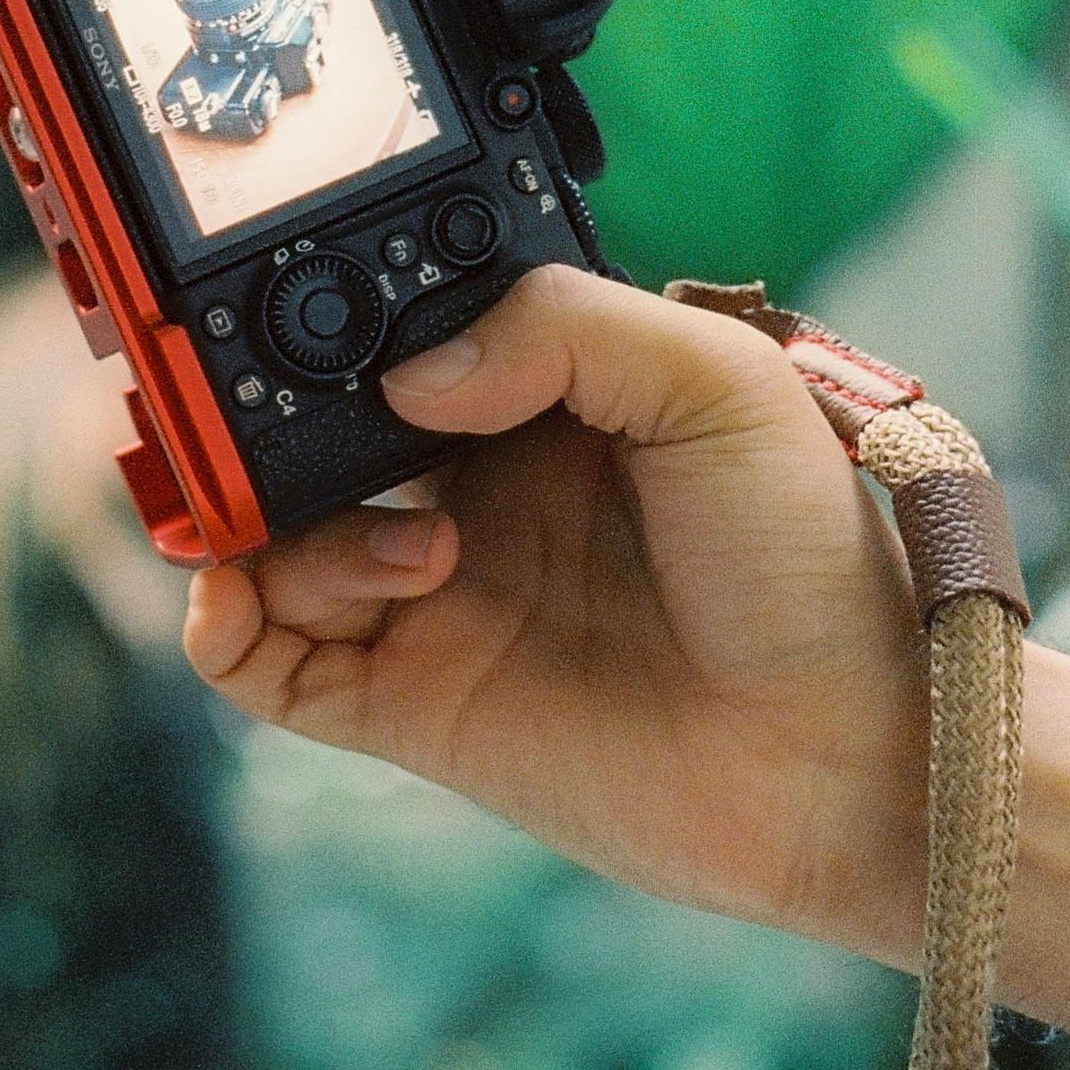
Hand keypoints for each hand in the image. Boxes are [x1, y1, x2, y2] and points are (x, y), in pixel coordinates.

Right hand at [183, 266, 931, 959]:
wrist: (847, 757)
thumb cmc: (814, 566)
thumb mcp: (721, 385)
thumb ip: (566, 328)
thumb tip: (410, 376)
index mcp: (543, 404)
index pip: (397, 342)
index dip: (339, 327)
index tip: (305, 312)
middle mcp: (475, 496)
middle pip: (308, 439)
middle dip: (258, 421)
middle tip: (259, 420)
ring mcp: (436, 604)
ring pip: (271, 544)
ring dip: (273, 527)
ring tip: (409, 559)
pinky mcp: (413, 709)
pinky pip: (267, 663)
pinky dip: (221, 624)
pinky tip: (257, 593)